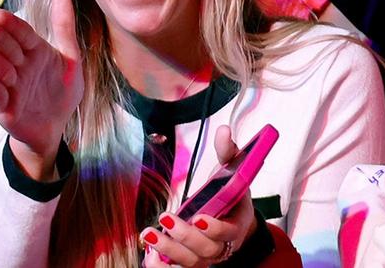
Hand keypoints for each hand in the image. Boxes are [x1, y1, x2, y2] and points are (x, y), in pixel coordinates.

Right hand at [0, 0, 82, 179]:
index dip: (12, 25)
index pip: (23, 35)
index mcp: (36, 53)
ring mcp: (11, 86)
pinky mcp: (5, 107)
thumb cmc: (60, 92)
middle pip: (8, 49)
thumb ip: (64, 28)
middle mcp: (20, 67)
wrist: (54, 129)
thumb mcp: (69, 59)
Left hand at [140, 126, 257, 266]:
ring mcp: (205, 255)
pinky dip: (162, 266)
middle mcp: (221, 245)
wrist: (232, 220)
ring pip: (191, 262)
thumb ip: (229, 153)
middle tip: (166, 219)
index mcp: (235, 224)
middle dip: (186, 237)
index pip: (228, 233)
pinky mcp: (190, 260)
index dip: (214, 228)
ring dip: (169, 251)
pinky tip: (148, 255)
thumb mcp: (233, 173)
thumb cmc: (231, 195)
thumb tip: (224, 130)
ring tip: (150, 234)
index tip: (199, 216)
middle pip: (207, 250)